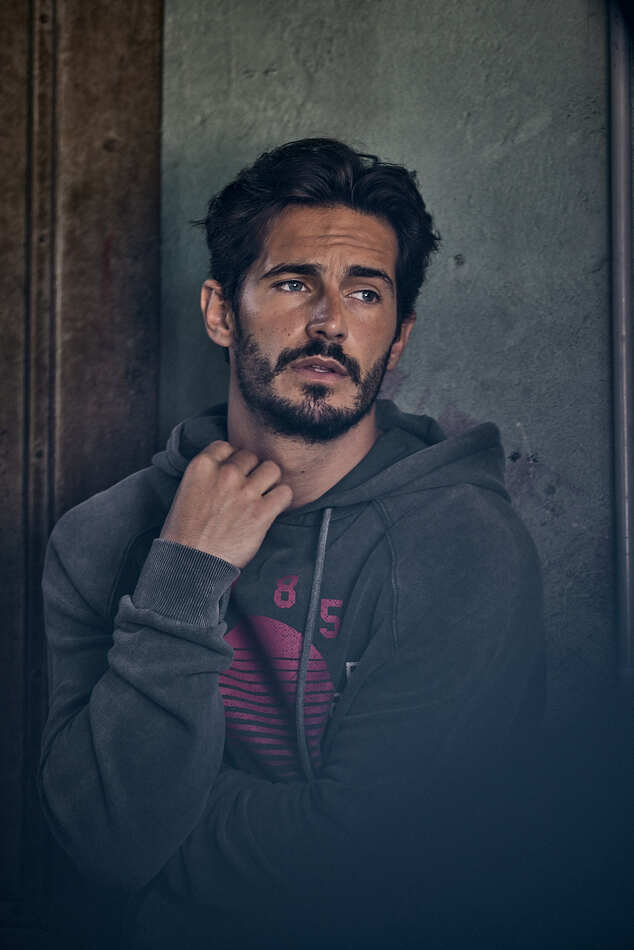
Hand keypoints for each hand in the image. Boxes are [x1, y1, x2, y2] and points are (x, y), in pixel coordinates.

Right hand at [160, 441, 292, 567]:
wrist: (189, 563)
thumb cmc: (184, 532)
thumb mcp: (186, 491)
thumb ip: (208, 475)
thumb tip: (230, 468)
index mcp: (202, 466)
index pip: (227, 446)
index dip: (231, 460)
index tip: (232, 474)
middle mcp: (225, 474)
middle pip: (251, 456)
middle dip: (251, 471)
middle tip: (247, 489)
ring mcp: (245, 492)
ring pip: (272, 469)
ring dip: (269, 481)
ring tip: (262, 496)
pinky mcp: (262, 512)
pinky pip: (285, 493)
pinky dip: (281, 500)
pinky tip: (272, 508)